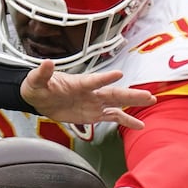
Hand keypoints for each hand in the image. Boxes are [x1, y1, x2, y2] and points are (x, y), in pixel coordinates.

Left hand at [20, 60, 155, 126]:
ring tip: (151, 101)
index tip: (119, 74)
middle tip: (148, 94)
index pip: (93, 80)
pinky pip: (112, 117)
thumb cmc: (37, 86)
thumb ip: (42, 72)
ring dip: (133, 103)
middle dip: (130, 94)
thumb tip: (47, 62)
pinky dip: (126, 120)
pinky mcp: (93, 114)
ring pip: (117, 103)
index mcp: (78, 83)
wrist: (38, 99)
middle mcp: (90, 92)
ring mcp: (93, 103)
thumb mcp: (36, 80)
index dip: (105, 78)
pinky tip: (139, 124)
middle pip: (112, 93)